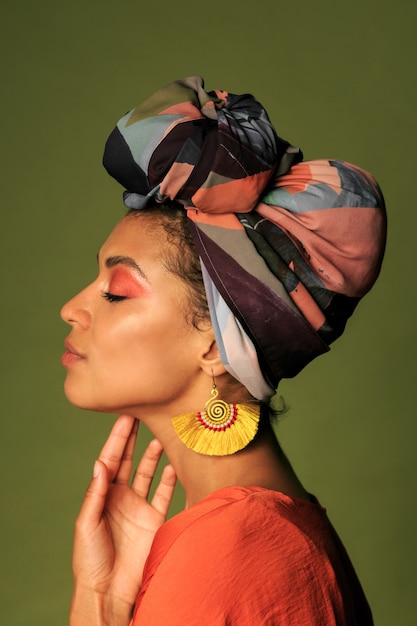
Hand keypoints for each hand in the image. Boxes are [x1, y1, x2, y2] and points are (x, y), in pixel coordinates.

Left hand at [70, 415, 175, 624]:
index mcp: (102, 495)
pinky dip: (170, 479)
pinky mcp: (154, 519)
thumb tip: (100, 464)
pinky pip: (164, 494)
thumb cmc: (91, 560)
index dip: (117, 438)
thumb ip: (95, 494)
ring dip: (154, 455)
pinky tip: (174, 465)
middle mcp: (121, 496)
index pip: (110, 459)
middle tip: (143, 414)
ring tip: (162, 436)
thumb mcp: (87, 524)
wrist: (110, 591)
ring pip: (148, 472)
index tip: (125, 416)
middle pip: (128, 459)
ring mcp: (138, 507)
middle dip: (134, 437)